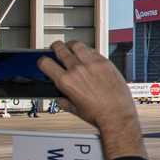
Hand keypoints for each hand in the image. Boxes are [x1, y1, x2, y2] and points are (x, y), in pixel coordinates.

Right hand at [38, 41, 143, 158]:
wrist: (117, 114)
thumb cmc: (98, 114)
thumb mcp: (74, 109)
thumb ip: (64, 100)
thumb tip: (60, 98)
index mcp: (66, 81)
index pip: (46, 63)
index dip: (42, 61)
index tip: (44, 61)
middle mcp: (77, 70)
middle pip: (60, 49)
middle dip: (55, 47)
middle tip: (56, 48)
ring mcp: (92, 64)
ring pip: (77, 45)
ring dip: (71, 45)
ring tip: (72, 47)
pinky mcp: (105, 62)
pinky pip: (93, 50)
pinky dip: (88, 51)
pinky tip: (88, 55)